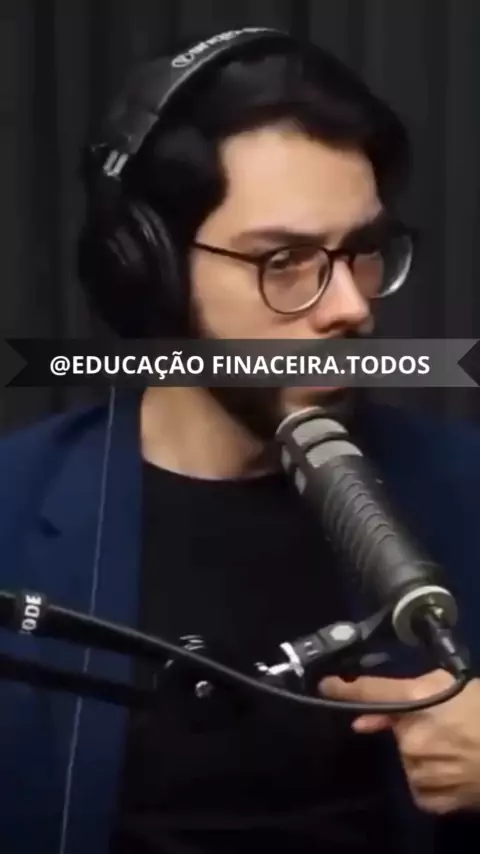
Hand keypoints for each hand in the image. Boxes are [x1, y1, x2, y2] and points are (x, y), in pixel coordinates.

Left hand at [320, 669, 479, 814]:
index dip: (344, 689)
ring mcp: (419, 771)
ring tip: (459, 750)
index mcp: (418, 702)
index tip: (324, 686)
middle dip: (416, 730)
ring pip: (408, 761)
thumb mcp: (454, 688)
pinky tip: (457, 771)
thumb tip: (365, 720)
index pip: (372, 693)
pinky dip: (432, 780)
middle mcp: (411, 738)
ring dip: (425, 755)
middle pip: (398, 733)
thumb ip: (410, 694)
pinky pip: (419, 787)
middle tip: (450, 728)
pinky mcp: (431, 799)